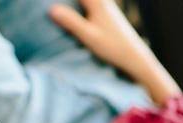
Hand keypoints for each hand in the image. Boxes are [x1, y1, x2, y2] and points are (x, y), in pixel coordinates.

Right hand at [49, 0, 178, 104]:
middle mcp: (103, 2)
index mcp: (97, 3)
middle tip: (49, 7)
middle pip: (82, 0)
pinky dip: (81, 9)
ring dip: (75, 5)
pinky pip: (90, 7)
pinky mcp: (107, 16)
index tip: (48, 4)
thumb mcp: (88, 36)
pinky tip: (73, 16)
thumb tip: (51, 9)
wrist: (134, 57)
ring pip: (87, 3)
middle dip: (67, 2)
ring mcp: (107, 8)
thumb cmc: (112, 47)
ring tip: (59, 11)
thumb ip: (70, 22)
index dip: (61, 0)